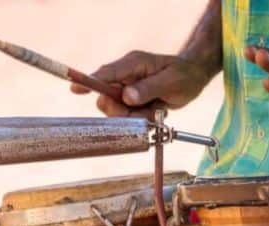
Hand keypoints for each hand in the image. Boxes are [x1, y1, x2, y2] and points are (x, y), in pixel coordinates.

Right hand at [70, 51, 212, 119]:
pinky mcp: (131, 99)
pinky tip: (155, 111)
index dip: (89, 81)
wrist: (193, 78)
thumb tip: (126, 96)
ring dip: (134, 116)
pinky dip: (140, 118)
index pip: (106, 73)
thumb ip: (148, 89)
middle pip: (106, 97)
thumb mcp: (170, 82)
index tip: (75, 88)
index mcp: (133, 64)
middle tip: (142, 112)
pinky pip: (127, 115)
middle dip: (121, 111)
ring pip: (117, 110)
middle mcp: (125, 75)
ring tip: (155, 110)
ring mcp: (127, 88)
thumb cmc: (184, 76)